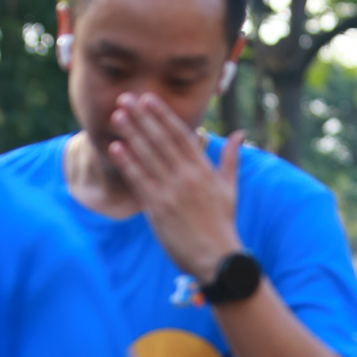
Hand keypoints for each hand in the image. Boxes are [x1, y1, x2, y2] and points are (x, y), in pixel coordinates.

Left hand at [107, 95, 242, 285]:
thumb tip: (241, 134)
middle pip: (161, 141)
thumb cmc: (223, 224)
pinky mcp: (159, 209)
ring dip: (132, 134)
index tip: (149, 99)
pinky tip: (116, 148)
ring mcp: (172, 192)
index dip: (163, 116)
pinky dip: (128, 163)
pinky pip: (140, 181)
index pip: (181, 136)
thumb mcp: (230, 188)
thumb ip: (231, 159)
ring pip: (148, 157)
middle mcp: (187, 177)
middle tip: (126, 98)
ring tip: (117, 116)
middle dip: (143, 118)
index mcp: (204, 170)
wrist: (218, 258)